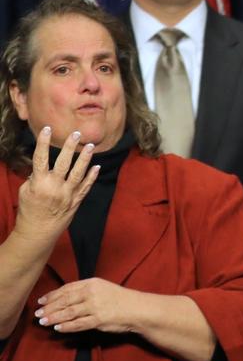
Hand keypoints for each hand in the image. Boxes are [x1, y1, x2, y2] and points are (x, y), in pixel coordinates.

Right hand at [12, 128, 98, 244]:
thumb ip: (35, 177)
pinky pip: (86, 186)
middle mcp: (55, 187)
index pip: (40, 158)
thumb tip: (43, 166)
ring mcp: (68, 194)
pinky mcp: (76, 200)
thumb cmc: (29, 209)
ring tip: (90, 146)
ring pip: (79, 173)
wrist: (39, 231)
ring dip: (86, 158)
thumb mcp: (26, 191)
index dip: (43, 142)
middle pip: (64, 163)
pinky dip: (92, 176)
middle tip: (76, 133)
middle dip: (70, 147)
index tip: (47, 129)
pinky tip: (97, 166)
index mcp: (39, 183)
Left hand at [36, 277, 136, 333]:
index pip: (67, 288)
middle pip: (65, 300)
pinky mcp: (99, 320)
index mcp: (92, 283)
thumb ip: (85, 290)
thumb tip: (64, 298)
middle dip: (49, 308)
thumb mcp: (103, 288)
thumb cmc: (120, 299)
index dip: (52, 295)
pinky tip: (58, 328)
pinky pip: (78, 324)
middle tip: (37, 314)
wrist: (138, 309)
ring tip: (43, 322)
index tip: (41, 301)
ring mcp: (95, 306)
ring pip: (68, 312)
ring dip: (53, 318)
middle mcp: (92, 293)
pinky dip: (67, 326)